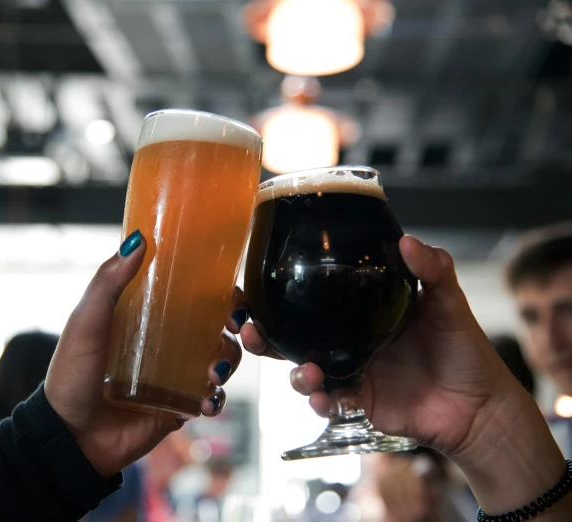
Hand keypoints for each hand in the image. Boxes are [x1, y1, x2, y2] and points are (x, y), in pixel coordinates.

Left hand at [44, 231, 245, 478]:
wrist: (69, 437)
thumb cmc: (70, 375)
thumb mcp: (86, 322)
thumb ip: (108, 282)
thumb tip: (137, 241)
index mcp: (147, 317)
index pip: (192, 295)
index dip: (218, 291)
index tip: (230, 292)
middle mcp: (166, 344)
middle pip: (216, 327)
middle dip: (235, 327)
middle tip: (234, 330)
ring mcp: (175, 376)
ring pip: (221, 361)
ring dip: (227, 362)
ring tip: (214, 372)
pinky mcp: (179, 407)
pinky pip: (211, 400)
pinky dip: (216, 399)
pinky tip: (206, 400)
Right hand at [242, 235, 567, 513]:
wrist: (480, 408)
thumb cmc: (465, 351)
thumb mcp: (449, 303)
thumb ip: (432, 270)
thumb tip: (407, 241)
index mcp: (360, 311)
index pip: (312, 299)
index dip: (279, 295)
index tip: (253, 288)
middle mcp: (348, 340)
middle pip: (293, 336)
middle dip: (264, 336)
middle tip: (250, 331)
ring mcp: (351, 371)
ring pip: (303, 370)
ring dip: (294, 373)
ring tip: (306, 373)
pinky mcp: (358, 401)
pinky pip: (329, 400)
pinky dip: (321, 401)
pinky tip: (325, 398)